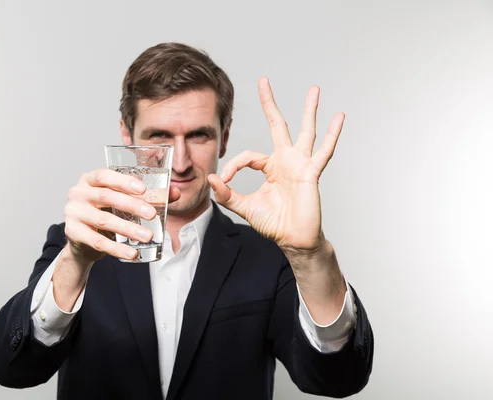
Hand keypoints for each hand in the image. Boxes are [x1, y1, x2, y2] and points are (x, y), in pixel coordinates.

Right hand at [64, 169, 180, 264]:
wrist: (84, 239)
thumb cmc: (106, 212)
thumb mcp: (123, 201)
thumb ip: (148, 195)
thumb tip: (175, 192)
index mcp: (90, 179)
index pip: (104, 175)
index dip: (123, 181)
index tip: (143, 189)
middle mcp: (78, 193)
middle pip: (105, 197)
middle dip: (131, 206)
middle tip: (152, 215)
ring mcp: (73, 213)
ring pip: (103, 221)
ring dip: (128, 229)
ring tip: (147, 236)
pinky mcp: (73, 233)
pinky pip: (97, 241)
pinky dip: (117, 248)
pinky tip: (132, 253)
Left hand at [208, 77, 343, 253]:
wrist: (293, 239)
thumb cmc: (273, 223)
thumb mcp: (245, 207)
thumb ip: (227, 194)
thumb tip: (211, 179)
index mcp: (270, 167)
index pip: (248, 156)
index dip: (232, 166)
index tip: (223, 180)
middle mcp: (285, 161)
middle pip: (276, 125)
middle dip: (270, 103)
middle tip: (264, 81)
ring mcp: (300, 164)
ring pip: (305, 131)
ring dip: (309, 109)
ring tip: (314, 89)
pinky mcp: (311, 173)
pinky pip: (323, 151)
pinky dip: (332, 134)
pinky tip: (338, 117)